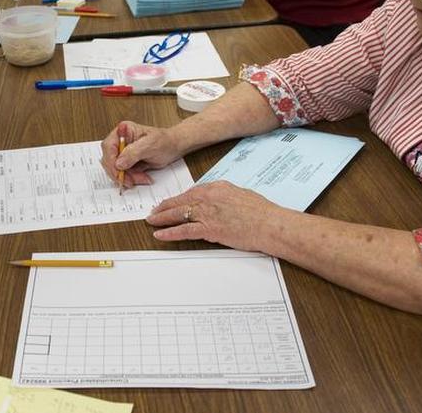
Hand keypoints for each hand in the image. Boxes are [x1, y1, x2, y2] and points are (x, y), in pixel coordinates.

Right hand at [100, 121, 184, 188]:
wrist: (174, 147)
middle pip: (109, 160)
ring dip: (128, 177)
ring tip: (142, 178)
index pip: (108, 146)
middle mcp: (120, 141)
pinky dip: (132, 179)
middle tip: (130, 180)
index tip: (119, 170)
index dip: (111, 160)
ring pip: (116, 170)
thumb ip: (133, 152)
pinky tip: (143, 178)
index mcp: (123, 131)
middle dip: (120, 172)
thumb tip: (118, 163)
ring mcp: (123, 153)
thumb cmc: (165, 141)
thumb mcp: (150, 144)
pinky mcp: (127, 163)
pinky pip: (124, 174)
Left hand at [146, 181, 280, 251]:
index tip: (170, 202)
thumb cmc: (261, 212)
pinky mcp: (209, 229)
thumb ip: (225, 196)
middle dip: (164, 207)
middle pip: (180, 201)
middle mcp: (208, 197)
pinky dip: (169, 233)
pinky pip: (183, 230)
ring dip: (161, 218)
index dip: (178, 199)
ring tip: (151, 221)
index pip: (191, 192)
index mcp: (216, 187)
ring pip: (177, 214)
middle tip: (154, 211)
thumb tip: (217, 202)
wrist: (269, 224)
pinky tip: (160, 234)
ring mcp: (207, 213)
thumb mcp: (240, 194)